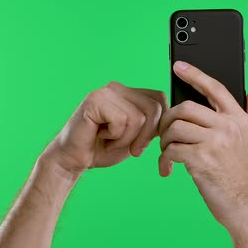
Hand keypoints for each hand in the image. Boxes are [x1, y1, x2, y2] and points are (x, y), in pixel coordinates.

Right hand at [46, 82, 167, 173]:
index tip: (144, 143)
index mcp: (128, 93)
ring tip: (110, 140)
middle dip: (146, 135)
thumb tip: (172, 121)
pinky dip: (114, 137)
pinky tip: (100, 136)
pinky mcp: (95, 100)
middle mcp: (117, 88)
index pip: (160, 99)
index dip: (159, 125)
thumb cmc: (103, 148)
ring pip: (138, 117)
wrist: (74, 159)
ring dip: (127, 138)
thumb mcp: (136, 137)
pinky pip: (122, 120)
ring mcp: (106, 92)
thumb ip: (152, 125)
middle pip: (153, 107)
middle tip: (132, 149)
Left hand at [158, 61, 247, 229]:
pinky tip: (167, 169)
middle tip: (165, 133)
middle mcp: (228, 126)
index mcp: (239, 119)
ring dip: (164, 140)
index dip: (195, 74)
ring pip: (176, 127)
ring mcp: (215, 142)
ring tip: (167, 153)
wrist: (247, 207)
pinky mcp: (201, 159)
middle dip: (169, 118)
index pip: (215, 88)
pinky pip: (172, 150)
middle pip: (186, 106)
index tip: (178, 66)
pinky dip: (164, 160)